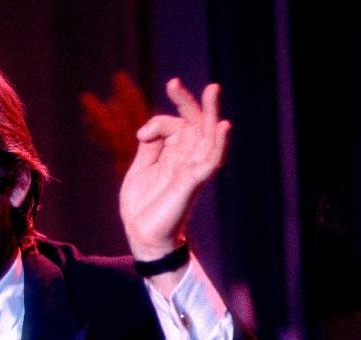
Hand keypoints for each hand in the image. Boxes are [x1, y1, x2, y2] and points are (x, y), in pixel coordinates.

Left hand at [119, 79, 230, 262]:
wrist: (141, 235)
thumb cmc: (142, 206)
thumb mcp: (139, 169)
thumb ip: (149, 147)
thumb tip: (150, 128)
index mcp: (173, 154)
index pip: (176, 125)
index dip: (160, 120)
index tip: (140, 135)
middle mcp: (186, 158)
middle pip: (194, 123)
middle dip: (187, 102)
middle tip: (174, 83)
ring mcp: (192, 169)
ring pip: (208, 136)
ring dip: (210, 112)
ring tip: (213, 89)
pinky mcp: (193, 183)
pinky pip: (211, 160)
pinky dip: (217, 143)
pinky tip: (221, 126)